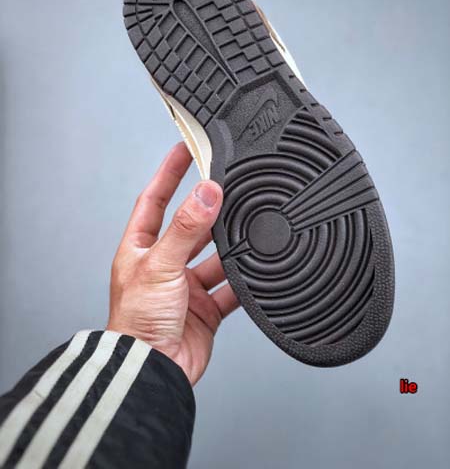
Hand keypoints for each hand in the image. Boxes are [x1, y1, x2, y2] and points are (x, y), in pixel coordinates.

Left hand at [107, 142, 238, 384]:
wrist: (151, 372)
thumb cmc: (137, 323)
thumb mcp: (160, 265)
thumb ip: (186, 228)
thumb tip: (206, 192)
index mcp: (141, 249)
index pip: (155, 199)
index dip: (169, 172)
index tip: (186, 148)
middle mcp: (163, 265)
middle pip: (190, 226)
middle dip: (208, 210)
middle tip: (229, 185)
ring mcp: (185, 287)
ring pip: (214, 256)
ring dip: (229, 246)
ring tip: (248, 227)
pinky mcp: (205, 309)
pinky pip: (229, 287)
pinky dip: (242, 279)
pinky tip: (255, 268)